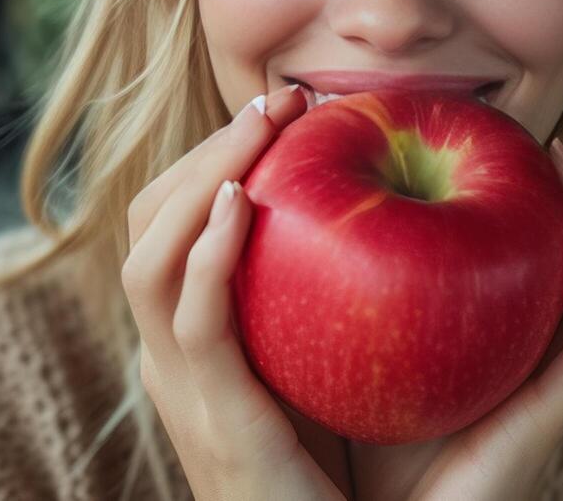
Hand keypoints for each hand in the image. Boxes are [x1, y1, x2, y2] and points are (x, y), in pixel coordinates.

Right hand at [121, 84, 351, 499]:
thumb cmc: (376, 474)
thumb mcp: (352, 369)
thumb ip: (358, 298)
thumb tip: (414, 210)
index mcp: (204, 340)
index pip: (178, 225)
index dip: (216, 157)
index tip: (288, 107)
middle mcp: (178, 356)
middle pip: (149, 222)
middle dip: (205, 148)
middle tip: (281, 99)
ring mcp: (184, 387)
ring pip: (148, 256)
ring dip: (199, 176)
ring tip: (261, 127)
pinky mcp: (212, 416)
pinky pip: (190, 319)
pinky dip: (206, 253)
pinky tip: (244, 201)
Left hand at [348, 137, 562, 500]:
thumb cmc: (347, 460)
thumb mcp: (333, 358)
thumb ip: (328, 297)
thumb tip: (283, 206)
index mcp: (481, 347)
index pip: (508, 266)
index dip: (505, 205)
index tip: (485, 146)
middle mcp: (522, 361)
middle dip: (559, 197)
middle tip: (533, 139)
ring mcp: (546, 387)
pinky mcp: (555, 414)